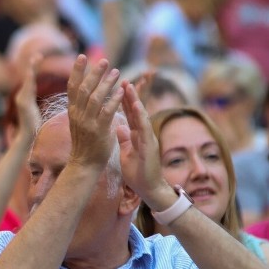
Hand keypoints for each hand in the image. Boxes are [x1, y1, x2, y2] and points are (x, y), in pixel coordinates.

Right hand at [13, 53, 42, 140]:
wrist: (27, 138)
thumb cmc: (33, 128)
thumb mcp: (35, 113)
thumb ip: (34, 105)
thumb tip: (37, 103)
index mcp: (26, 98)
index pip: (30, 81)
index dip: (33, 70)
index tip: (38, 59)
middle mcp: (22, 97)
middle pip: (28, 78)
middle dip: (33, 66)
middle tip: (38, 55)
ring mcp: (21, 99)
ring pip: (28, 80)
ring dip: (32, 68)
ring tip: (37, 58)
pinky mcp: (23, 102)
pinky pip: (28, 86)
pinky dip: (31, 77)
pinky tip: (33, 69)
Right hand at [65, 55, 123, 168]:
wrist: (84, 163)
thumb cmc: (85, 142)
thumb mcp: (78, 121)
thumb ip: (81, 106)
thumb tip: (84, 90)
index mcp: (73, 111)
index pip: (72, 86)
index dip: (77, 70)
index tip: (82, 56)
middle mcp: (77, 115)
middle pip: (84, 88)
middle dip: (94, 73)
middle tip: (105, 61)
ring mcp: (87, 123)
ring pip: (95, 98)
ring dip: (106, 84)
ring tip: (117, 72)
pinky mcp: (98, 131)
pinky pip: (106, 112)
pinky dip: (114, 100)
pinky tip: (121, 91)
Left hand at [116, 81, 172, 206]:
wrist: (149, 189)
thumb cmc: (138, 173)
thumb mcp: (126, 153)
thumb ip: (124, 139)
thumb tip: (119, 127)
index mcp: (136, 135)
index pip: (130, 115)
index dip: (123, 101)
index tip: (118, 87)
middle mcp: (143, 134)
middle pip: (136, 111)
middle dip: (130, 95)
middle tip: (123, 79)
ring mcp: (148, 139)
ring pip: (141, 116)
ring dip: (135, 101)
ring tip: (129, 87)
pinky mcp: (150, 146)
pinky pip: (144, 129)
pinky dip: (141, 117)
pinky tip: (136, 107)